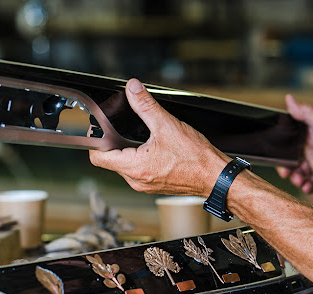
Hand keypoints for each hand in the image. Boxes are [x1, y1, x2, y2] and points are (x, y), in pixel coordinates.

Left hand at [89, 79, 229, 196]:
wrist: (215, 177)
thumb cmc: (196, 158)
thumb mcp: (167, 125)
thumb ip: (145, 105)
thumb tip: (133, 89)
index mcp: (134, 167)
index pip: (97, 157)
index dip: (96, 140)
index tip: (102, 127)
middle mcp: (136, 180)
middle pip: (110, 160)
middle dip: (114, 141)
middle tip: (122, 125)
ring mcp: (145, 184)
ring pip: (124, 165)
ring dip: (127, 149)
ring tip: (140, 136)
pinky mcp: (154, 185)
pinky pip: (137, 171)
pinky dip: (139, 157)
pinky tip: (152, 147)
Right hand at [277, 95, 312, 192]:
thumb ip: (306, 113)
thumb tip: (288, 99)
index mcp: (312, 134)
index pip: (290, 139)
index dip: (281, 147)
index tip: (275, 152)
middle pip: (291, 159)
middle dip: (285, 166)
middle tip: (285, 172)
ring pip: (298, 173)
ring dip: (295, 177)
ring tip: (299, 180)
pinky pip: (310, 185)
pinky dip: (306, 187)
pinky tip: (307, 186)